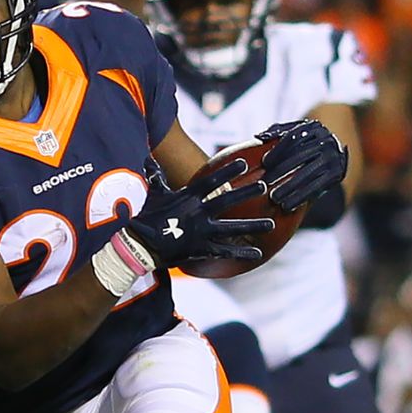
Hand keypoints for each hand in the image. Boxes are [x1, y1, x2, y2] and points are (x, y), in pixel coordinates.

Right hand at [122, 160, 274, 268]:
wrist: (140, 244)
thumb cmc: (146, 217)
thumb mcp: (154, 194)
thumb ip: (156, 176)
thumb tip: (149, 159)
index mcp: (188, 196)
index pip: (212, 180)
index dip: (228, 171)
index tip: (244, 163)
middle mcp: (198, 212)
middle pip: (227, 200)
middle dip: (246, 192)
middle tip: (264, 186)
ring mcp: (201, 231)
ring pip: (232, 227)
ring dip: (253, 225)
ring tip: (271, 223)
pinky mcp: (201, 248)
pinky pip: (225, 251)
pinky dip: (241, 253)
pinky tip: (257, 253)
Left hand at [257, 120, 347, 210]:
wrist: (335, 152)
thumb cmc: (307, 142)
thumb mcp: (295, 132)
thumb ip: (277, 132)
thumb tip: (259, 138)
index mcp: (312, 128)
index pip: (293, 137)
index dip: (278, 150)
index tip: (264, 162)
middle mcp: (325, 140)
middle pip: (299, 156)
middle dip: (281, 171)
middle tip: (265, 182)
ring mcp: (332, 157)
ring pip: (308, 174)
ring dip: (290, 187)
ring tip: (275, 197)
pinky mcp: (336, 174)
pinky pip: (316, 187)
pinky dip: (300, 197)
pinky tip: (288, 205)